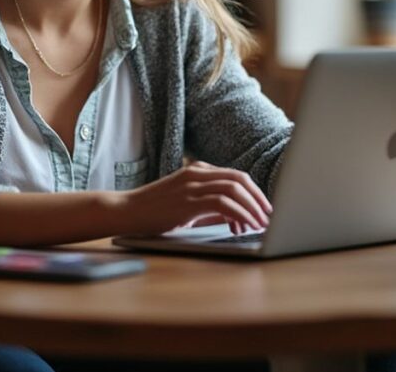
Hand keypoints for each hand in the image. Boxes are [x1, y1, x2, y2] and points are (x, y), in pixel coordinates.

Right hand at [121, 161, 272, 235]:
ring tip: (261, 223)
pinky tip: (244, 225)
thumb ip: (210, 207)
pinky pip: (223, 204)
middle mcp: (197, 173)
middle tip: (269, 215)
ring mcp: (192, 185)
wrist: (126, 211)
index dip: (254, 192)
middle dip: (259, 198)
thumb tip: (237, 218)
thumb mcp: (185, 204)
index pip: (235, 176)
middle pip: (240, 179)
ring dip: (252, 207)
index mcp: (198, 171)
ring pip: (235, 189)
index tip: (264, 208)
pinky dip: (239, 214)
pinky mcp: (188, 201)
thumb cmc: (153, 211)